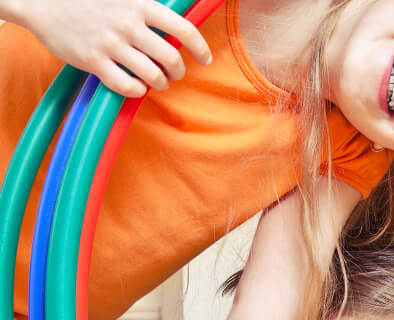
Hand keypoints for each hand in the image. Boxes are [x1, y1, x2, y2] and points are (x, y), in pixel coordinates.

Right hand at [10, 0, 211, 96]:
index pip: (184, 30)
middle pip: (171, 58)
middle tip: (174, 73)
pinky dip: (137, 91)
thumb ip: (147, 10)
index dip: (201, 48)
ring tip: (157, 82)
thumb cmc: (88, 1)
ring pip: (152, 75)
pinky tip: (136, 87)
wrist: (42, 2)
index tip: (205, 59)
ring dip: (160, 83)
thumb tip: (176, 28)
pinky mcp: (92, 60)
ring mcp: (110, 43)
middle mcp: (127, 24)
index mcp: (140, 5)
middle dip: (178, 71)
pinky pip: (126, 86)